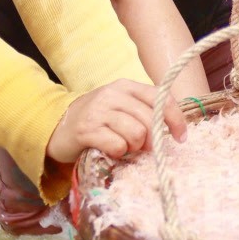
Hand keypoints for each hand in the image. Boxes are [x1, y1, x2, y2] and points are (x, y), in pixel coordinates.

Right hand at [45, 79, 186, 163]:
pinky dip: (118, 153)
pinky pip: (117, 146)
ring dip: (134, 147)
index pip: (161, 98)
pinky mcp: (86, 130)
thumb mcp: (121, 107)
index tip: (180, 137)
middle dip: (153, 139)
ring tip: (124, 147)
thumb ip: (144, 111)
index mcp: (126, 86)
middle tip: (144, 148)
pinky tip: (110, 150)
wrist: (57, 126)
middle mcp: (113, 94)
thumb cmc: (97, 119)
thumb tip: (172, 129)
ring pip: (136, 133)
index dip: (175, 119)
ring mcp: (98, 111)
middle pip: (150, 119)